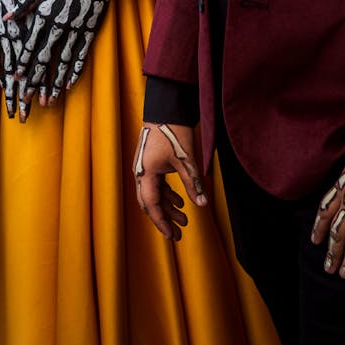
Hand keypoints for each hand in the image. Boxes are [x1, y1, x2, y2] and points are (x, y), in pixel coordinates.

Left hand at [8, 0, 115, 107]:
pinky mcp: (89, 31)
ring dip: (55, 83)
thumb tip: (5, 17)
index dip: (22, 64)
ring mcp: (75, 30)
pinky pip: (81, 55)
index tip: (16, 80)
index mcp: (44, 16)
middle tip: (28, 99)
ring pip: (62, 62)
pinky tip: (69, 85)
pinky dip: (75, 71)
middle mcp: (58, 26)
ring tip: (49, 100)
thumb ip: (23, 5)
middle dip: (35, 81)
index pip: (30, 46)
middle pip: (43, 59)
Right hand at [133, 122, 207, 240]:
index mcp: (146, 173)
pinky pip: (157, 184)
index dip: (162, 223)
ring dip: (168, 207)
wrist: (166, 108)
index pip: (152, 205)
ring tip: (184, 219)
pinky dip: (168, 194)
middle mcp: (141, 172)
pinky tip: (181, 201)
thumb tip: (202, 204)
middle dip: (164, 219)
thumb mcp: (186, 160)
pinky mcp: (150, 162)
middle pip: (151, 203)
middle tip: (178, 234)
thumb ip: (193, 183)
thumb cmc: (174, 131)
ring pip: (155, 194)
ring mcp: (145, 167)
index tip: (172, 236)